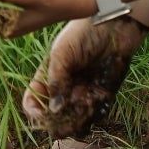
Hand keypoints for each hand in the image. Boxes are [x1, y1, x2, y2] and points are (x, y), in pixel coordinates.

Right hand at [22, 16, 147, 139]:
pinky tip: (91, 101)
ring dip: (74, 121)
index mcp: (48, 77)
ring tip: (79, 107)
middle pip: (54, 117)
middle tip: (62, 119)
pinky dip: (91, 115)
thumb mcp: (62, 53)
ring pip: (74, 121)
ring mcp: (82, 95)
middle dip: (56, 122)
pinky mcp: (101, 98)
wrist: (115, 26)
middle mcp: (64, 90)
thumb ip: (56, 81)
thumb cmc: (83, 33)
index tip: (41, 114)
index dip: (34, 110)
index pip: (34, 101)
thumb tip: (53, 110)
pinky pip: (93, 115)